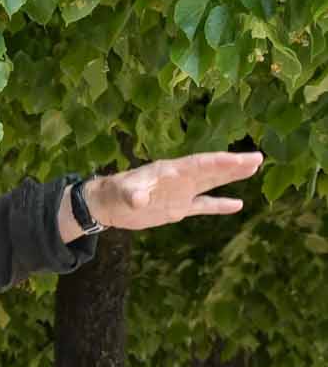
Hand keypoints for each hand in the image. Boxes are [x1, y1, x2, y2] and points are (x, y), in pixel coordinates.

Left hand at [63, 151, 263, 239]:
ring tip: (254, 170)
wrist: (108, 205)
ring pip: (212, 183)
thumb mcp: (123, 193)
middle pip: (212, 169)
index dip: (220, 162)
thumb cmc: (115, 193)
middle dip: (234, 165)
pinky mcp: (178, 208)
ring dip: (232, 177)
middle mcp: (181, 179)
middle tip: (258, 158)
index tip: (240, 158)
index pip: (200, 164)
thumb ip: (134, 194)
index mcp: (171, 171)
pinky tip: (238, 205)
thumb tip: (140, 200)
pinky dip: (220, 206)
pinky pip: (203, 206)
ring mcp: (182, 193)